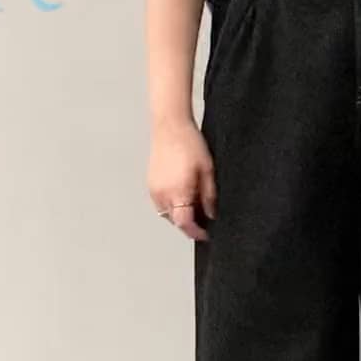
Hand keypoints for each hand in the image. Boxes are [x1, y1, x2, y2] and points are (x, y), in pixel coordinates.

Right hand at [148, 119, 215, 240]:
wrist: (170, 126)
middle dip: (189, 224)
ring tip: (194, 205)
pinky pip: (161, 203)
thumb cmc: (190, 144)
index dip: (196, 233)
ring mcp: (154, 190)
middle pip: (175, 221)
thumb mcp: (207, 171)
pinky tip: (183, 195)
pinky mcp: (150, 183)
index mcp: (177, 193)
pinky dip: (172, 205)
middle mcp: (162, 195)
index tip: (205, 234)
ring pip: (167, 213)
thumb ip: (209, 196)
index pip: (185, 224)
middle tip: (204, 219)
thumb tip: (210, 214)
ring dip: (179, 214)